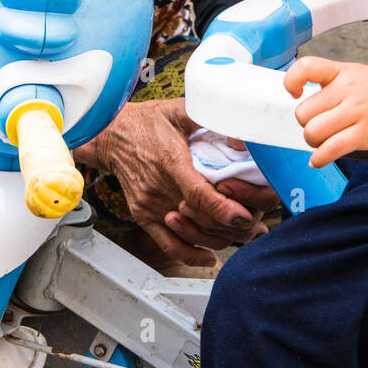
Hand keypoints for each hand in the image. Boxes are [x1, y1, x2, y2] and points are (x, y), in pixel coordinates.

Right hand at [74, 98, 269, 266]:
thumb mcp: (180, 110)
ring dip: (218, 239)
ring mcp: (150, 206)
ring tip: (240, 232)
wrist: (112, 135)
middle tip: (255, 221)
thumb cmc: (149, 121)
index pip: (198, 195)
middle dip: (230, 225)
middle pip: (199, 221)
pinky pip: (168, 245)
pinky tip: (209, 257)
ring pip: (189, 236)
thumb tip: (242, 138)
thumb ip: (210, 118)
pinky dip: (190, 256)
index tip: (245, 216)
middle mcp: (158, 189)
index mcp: (170, 162)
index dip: (223, 210)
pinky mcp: (143, 216)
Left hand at [284, 56, 367, 167]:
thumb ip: (332, 86)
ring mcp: (357, 112)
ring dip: (313, 142)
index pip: (306, 67)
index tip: (294, 93)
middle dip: (306, 124)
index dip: (292, 82)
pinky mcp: (366, 134)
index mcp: (342, 72)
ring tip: (323, 142)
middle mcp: (347, 90)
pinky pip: (331, 149)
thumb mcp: (358, 75)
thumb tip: (306, 104)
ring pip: (313, 132)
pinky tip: (320, 159)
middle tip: (318, 127)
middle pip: (303, 112)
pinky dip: (319, 159)